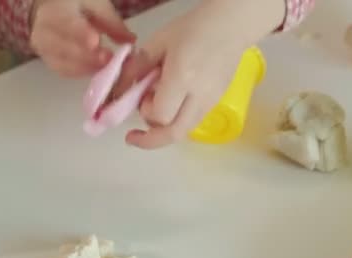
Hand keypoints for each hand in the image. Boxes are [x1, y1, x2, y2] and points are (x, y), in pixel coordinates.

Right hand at [30, 0, 135, 77]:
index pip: (66, 23)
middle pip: (62, 47)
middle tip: (108, 60)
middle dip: (86, 56)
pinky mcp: (49, 62)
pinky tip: (97, 72)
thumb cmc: (75, 5)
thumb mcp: (95, 5)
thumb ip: (112, 23)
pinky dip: (81, 73)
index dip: (80, 34)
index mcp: (55, 10)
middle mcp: (44, 31)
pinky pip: (64, 71)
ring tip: (107, 67)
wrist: (50, 12)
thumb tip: (130, 41)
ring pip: (63, 63)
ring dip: (86, 67)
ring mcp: (44, 49)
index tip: (96, 42)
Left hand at [113, 0, 285, 148]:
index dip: (145, 112)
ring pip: (184, 131)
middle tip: (134, 136)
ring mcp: (211, 101)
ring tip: (153, 113)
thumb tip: (120, 91)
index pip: (159, 115)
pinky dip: (176, 121)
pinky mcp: (217, 102)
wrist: (231, 24)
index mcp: (183, 78)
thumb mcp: (157, 43)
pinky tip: (170, 105)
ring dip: (164, 130)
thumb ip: (136, 68)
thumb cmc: (192, 29)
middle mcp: (199, 95)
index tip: (140, 98)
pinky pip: (192, 121)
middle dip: (150, 139)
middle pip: (174, 133)